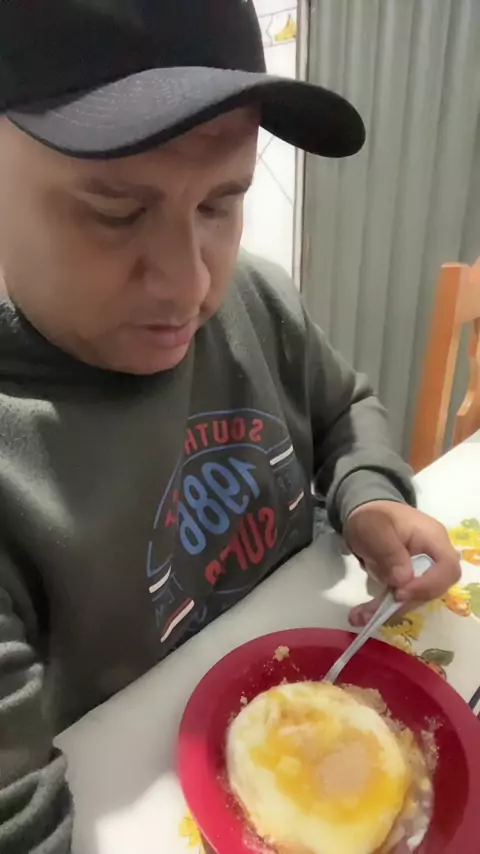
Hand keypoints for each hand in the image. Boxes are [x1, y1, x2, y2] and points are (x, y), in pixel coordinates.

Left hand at [344, 501, 459, 627]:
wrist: (364, 514)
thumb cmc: (372, 517)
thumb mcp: (374, 527)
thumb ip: (389, 551)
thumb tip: (403, 580)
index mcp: (433, 538)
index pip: (447, 568)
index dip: (429, 585)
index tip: (400, 592)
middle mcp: (434, 556)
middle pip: (433, 588)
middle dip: (404, 602)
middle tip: (375, 610)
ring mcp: (422, 570)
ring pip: (415, 598)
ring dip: (389, 611)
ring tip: (360, 616)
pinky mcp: (409, 580)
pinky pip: (401, 598)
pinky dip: (382, 608)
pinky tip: (360, 615)